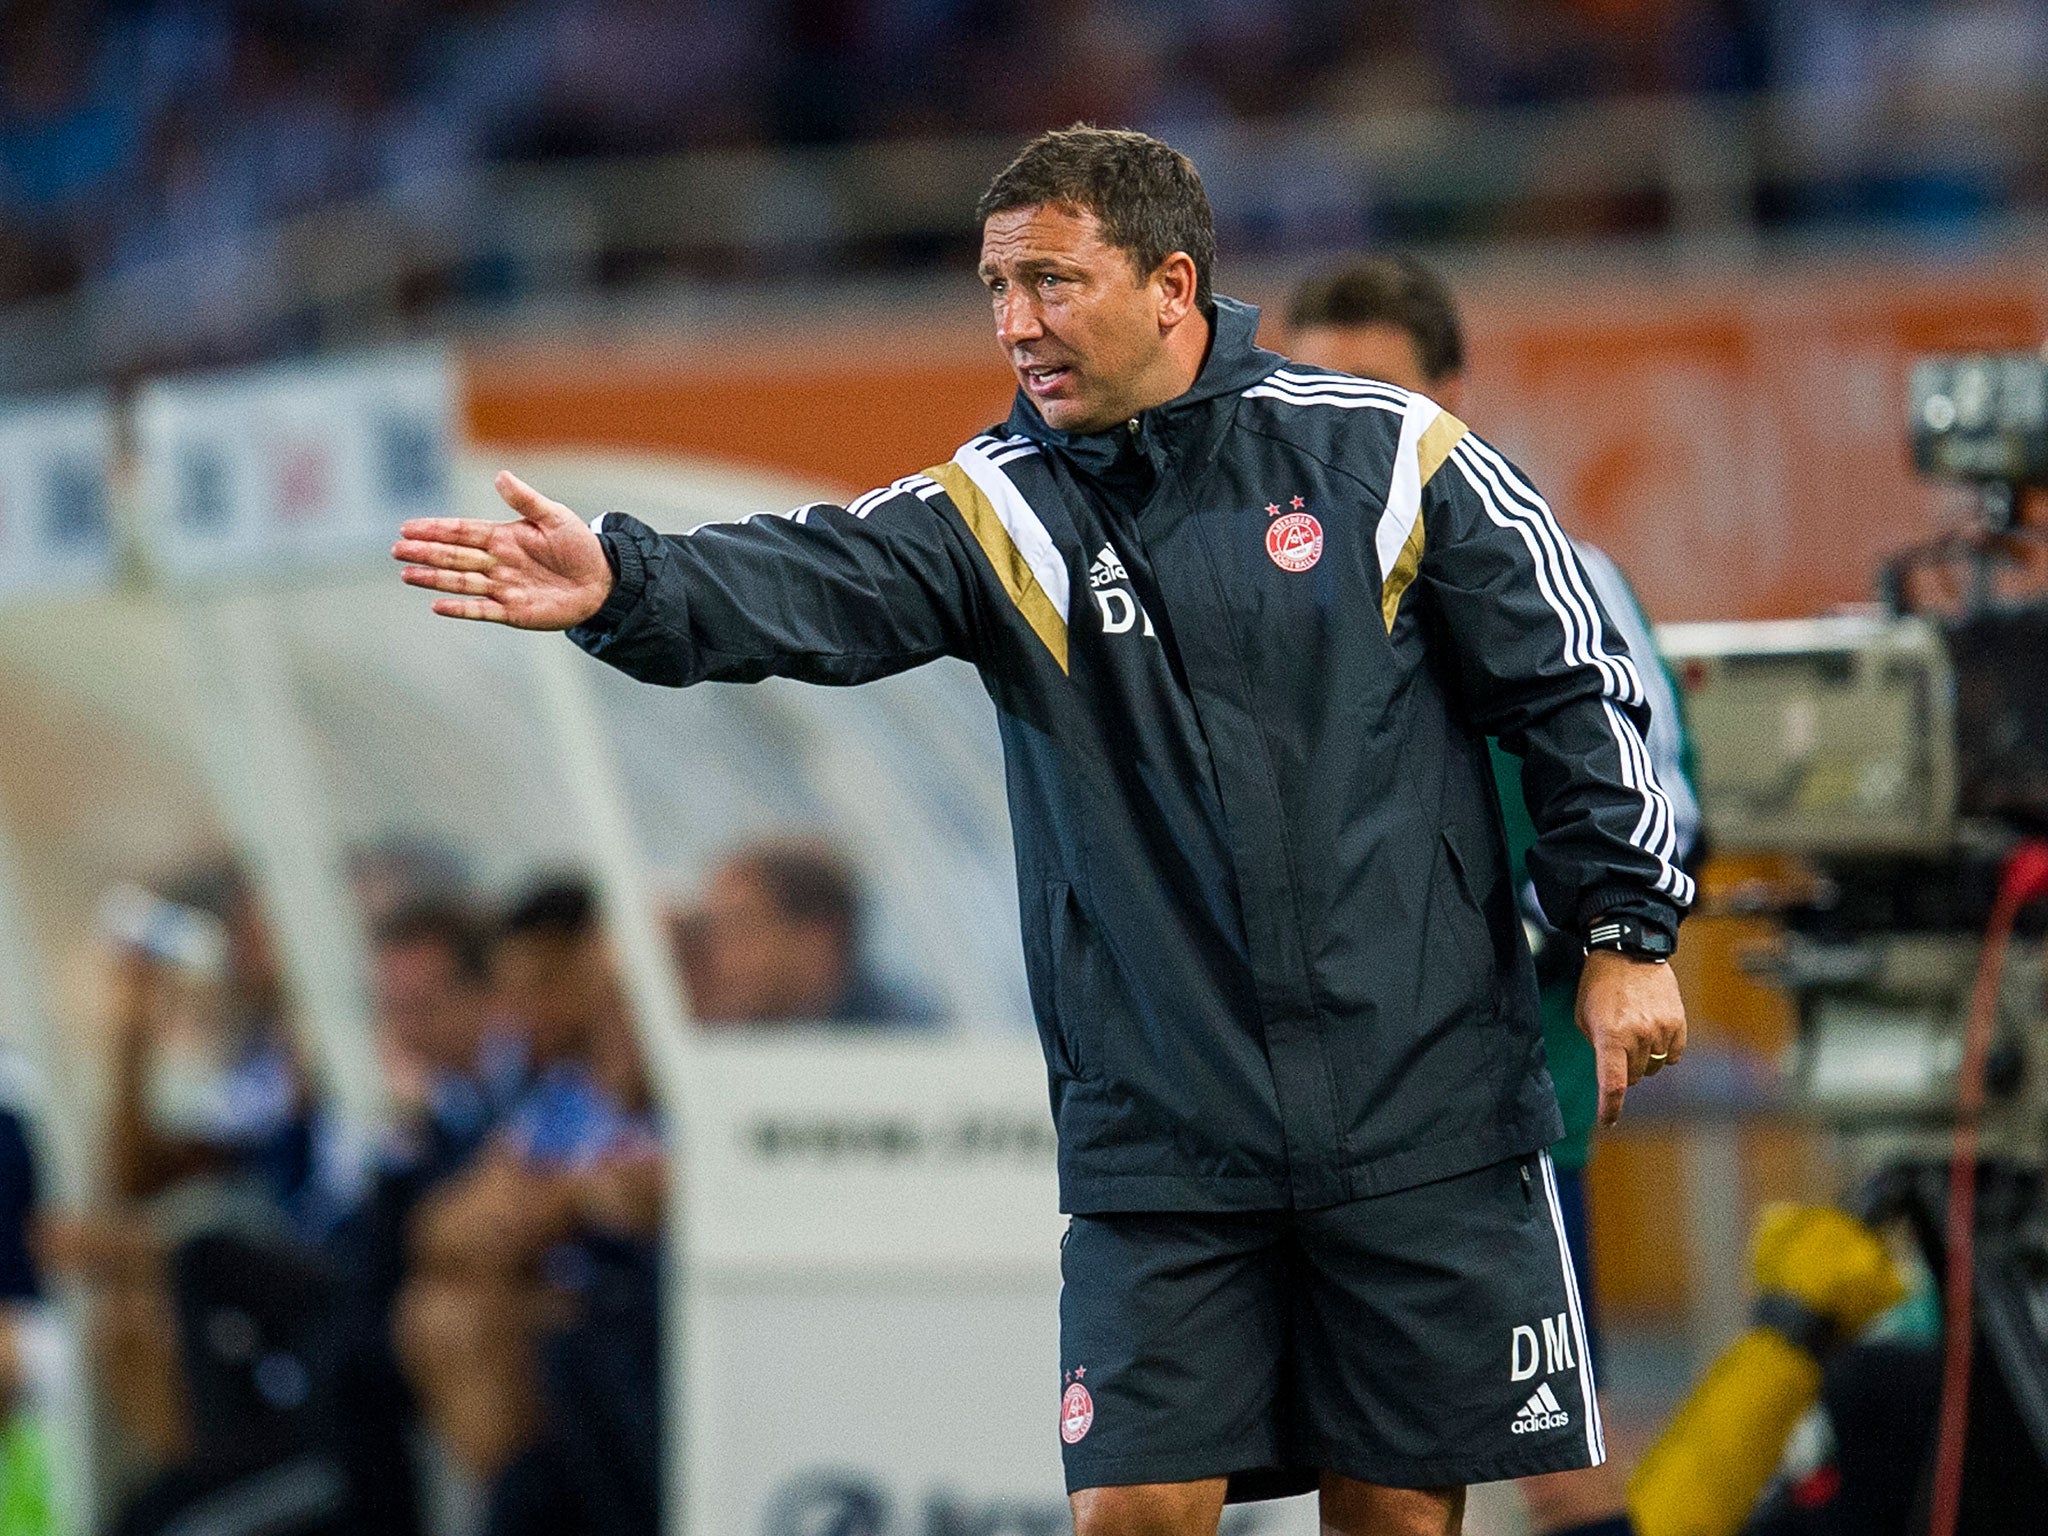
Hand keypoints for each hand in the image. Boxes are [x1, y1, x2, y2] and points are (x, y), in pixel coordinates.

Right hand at [393, 472, 612, 628]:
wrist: (601, 581)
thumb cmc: (578, 546)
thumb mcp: (554, 516)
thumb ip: (525, 500)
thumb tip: (500, 475)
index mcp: (503, 536)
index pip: (462, 532)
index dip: (436, 529)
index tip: (408, 527)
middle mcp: (497, 562)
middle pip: (455, 556)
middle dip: (426, 552)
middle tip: (397, 549)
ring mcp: (502, 587)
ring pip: (461, 581)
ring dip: (434, 578)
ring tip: (407, 574)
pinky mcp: (512, 611)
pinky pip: (481, 609)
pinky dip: (461, 608)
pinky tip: (438, 606)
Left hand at [1575, 949, 1685, 1126]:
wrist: (1628, 952)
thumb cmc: (1599, 987)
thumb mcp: (1585, 1018)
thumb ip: (1598, 1049)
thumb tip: (1613, 1077)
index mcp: (1609, 1036)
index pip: (1613, 1084)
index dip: (1610, 1108)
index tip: (1608, 1122)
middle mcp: (1638, 1036)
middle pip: (1634, 1077)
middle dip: (1624, 1069)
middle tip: (1617, 1044)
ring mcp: (1661, 1030)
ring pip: (1653, 1068)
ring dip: (1643, 1059)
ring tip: (1634, 1030)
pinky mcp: (1678, 1023)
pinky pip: (1672, 1056)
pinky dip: (1662, 1051)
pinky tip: (1653, 1030)